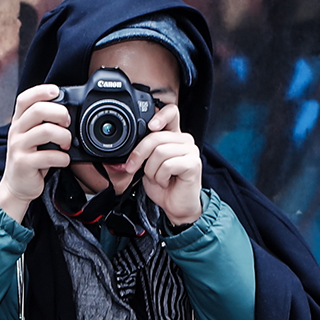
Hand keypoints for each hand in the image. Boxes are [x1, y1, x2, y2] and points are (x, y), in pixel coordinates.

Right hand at [0, 84, 70, 221]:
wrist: (16, 186)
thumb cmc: (30, 159)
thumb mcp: (32, 137)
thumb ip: (43, 123)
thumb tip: (67, 110)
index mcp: (19, 121)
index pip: (25, 99)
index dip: (41, 91)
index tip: (57, 91)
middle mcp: (16, 131)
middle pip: (38, 110)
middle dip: (59, 113)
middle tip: (67, 123)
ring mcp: (18, 147)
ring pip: (45, 131)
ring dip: (64, 136)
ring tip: (66, 144)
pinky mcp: (23, 163)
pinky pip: (48, 156)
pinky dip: (63, 158)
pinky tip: (63, 160)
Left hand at [117, 104, 202, 226]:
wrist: (176, 207)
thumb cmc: (163, 185)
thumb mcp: (147, 165)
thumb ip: (142, 152)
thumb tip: (126, 149)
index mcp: (173, 136)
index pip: (171, 112)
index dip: (160, 115)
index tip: (150, 126)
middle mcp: (184, 140)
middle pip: (156, 136)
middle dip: (139, 154)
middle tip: (133, 167)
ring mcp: (191, 151)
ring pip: (160, 152)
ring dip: (151, 170)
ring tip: (157, 178)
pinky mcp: (193, 164)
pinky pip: (168, 165)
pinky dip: (161, 177)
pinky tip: (166, 182)